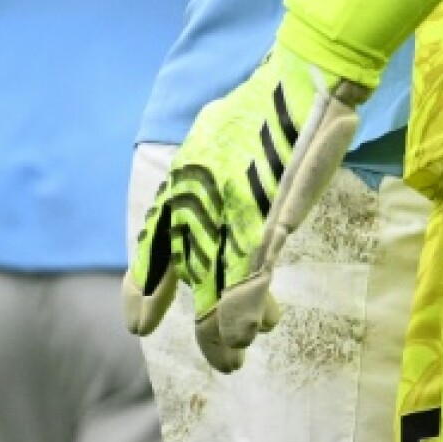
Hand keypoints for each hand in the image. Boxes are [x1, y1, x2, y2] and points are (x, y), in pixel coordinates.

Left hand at [123, 41, 367, 372]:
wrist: (301, 84)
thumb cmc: (265, 104)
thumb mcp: (214, 136)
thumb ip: (205, 172)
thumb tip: (206, 194)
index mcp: (180, 187)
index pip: (151, 251)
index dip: (144, 292)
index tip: (140, 324)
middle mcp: (194, 212)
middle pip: (191, 287)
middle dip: (204, 331)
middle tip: (221, 358)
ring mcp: (227, 223)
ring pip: (218, 300)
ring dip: (228, 335)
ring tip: (240, 354)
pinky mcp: (264, 229)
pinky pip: (248, 289)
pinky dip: (248, 314)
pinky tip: (257, 328)